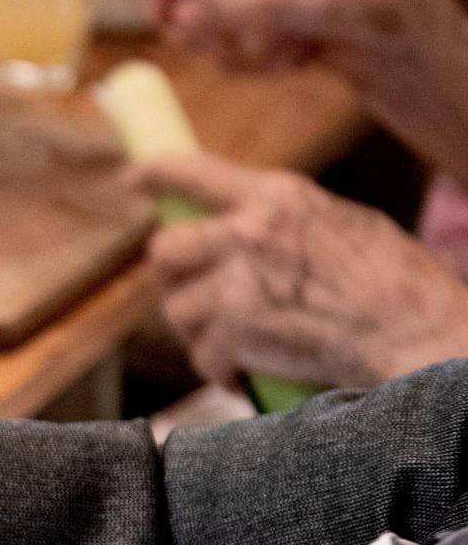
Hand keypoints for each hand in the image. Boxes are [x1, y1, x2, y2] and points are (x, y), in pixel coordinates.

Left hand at [133, 155, 467, 388]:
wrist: (412, 333)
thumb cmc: (392, 284)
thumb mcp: (341, 225)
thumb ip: (284, 223)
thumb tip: (244, 229)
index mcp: (278, 197)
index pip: (196, 174)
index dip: (155, 174)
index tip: (132, 179)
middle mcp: (248, 232)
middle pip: (165, 250)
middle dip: (176, 278)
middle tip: (202, 297)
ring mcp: (237, 281)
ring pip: (177, 309)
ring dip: (200, 331)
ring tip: (241, 340)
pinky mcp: (234, 330)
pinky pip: (201, 355)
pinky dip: (222, 369)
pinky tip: (250, 370)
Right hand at [168, 0, 467, 179]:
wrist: (401, 34)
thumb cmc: (369, 1)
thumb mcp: (307, 4)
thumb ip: (239, 9)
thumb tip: (178, 18)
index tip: (164, 15)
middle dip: (211, 30)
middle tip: (243, 51)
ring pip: (196, 29)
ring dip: (238, 50)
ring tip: (293, 48)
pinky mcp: (245, 19)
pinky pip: (219, 50)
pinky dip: (252, 62)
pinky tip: (294, 54)